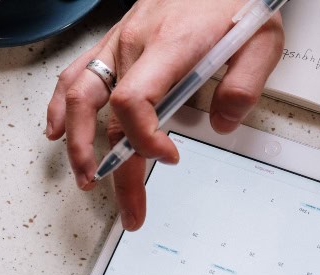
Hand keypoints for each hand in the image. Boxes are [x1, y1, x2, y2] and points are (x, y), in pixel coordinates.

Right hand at [46, 0, 284, 230]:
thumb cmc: (236, 0)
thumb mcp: (261, 41)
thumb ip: (244, 86)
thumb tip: (222, 125)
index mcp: (170, 45)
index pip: (135, 101)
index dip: (145, 140)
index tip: (169, 158)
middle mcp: (136, 42)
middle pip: (106, 112)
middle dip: (115, 168)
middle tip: (130, 208)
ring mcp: (121, 40)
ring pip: (81, 95)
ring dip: (78, 143)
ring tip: (87, 178)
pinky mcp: (117, 39)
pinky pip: (79, 73)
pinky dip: (63, 104)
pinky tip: (58, 129)